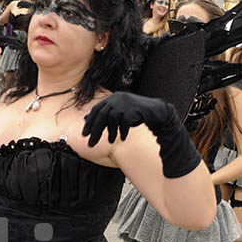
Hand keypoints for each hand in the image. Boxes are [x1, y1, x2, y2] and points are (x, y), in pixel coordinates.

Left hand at [82, 92, 201, 178]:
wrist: (156, 112)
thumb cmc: (136, 114)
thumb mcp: (118, 113)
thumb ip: (104, 114)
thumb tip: (85, 118)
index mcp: (113, 97)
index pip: (96, 110)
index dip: (90, 122)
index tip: (84, 134)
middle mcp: (117, 98)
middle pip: (101, 116)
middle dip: (96, 131)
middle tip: (91, 143)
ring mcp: (125, 103)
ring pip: (112, 120)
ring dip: (111, 133)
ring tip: (111, 141)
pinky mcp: (133, 110)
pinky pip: (123, 124)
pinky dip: (122, 132)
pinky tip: (123, 138)